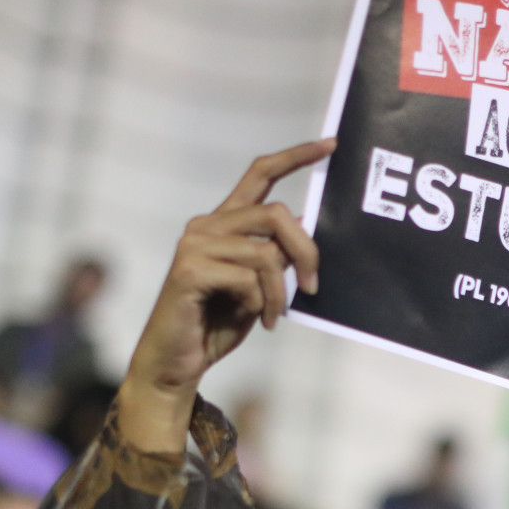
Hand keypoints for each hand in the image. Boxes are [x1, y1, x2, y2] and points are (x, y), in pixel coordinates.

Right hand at [120, 138, 333, 444]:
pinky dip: (262, 304)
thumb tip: (303, 226)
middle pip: (276, 214)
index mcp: (223, 223)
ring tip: (274, 317)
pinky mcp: (189, 270)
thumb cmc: (216, 325)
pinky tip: (255, 321)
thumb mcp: (258, 287)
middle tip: (313, 287)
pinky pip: (249, 278)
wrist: (178, 364)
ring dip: (281, 291)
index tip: (330, 144)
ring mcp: (195, 244)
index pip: (260, 174)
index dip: (296, 157)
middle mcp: (206, 225)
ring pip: (266, 252)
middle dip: (307, 252)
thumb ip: (275, 256)